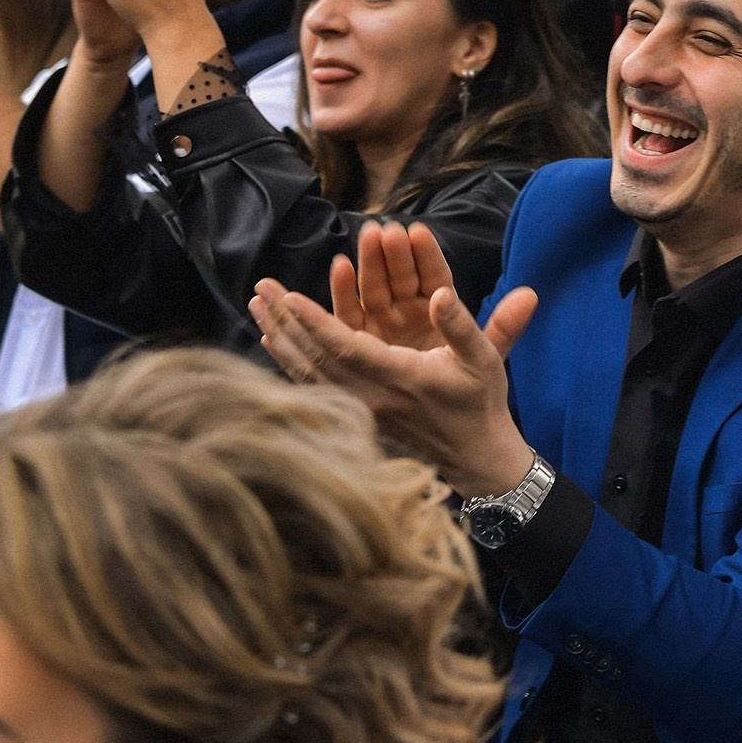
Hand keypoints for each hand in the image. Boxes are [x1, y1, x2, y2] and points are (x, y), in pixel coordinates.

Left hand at [247, 222, 540, 498]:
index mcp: (403, 378)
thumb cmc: (479, 403)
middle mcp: (374, 396)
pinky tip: (271, 340)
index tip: (290, 297)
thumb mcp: (484, 359)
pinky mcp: (357, 413)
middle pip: (317, 357)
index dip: (318, 323)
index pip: (349, 348)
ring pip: (309, 371)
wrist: (474, 455)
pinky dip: (289, 361)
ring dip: (281, 336)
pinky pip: (314, 384)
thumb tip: (441, 293)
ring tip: (257, 305)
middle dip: (287, 321)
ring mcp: (361, 408)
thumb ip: (461, 325)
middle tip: (262, 287)